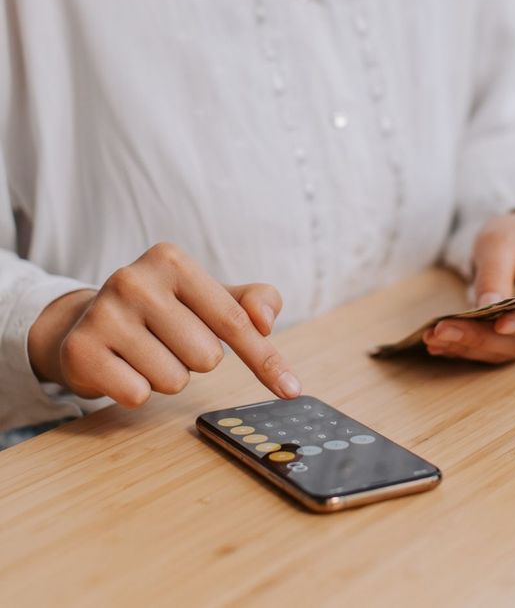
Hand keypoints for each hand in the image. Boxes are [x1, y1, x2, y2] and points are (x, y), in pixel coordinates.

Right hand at [28, 243, 300, 406]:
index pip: (235, 321)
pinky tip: (121, 367)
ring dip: (167, 376)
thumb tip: (265, 320)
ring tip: (144, 352)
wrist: (88, 322)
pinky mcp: (81, 350)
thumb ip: (254, 301)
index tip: (291, 389)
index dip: (265, 359)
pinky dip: (137, 391)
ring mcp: (103, 314)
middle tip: (169, 341)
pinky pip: (138, 395)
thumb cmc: (167, 311)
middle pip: (206, 357)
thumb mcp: (212, 297)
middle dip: (196, 360)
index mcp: (172, 260)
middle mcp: (134, 279)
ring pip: (174, 380)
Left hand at [423, 210, 514, 362]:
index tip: (499, 324)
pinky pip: (486, 349)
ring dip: (464, 346)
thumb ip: (497, 272)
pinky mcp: (508, 338)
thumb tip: (489, 306)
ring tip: (432, 337)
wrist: (514, 242)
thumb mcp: (502, 242)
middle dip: (478, 338)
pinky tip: (434, 342)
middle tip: (442, 330)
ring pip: (499, 350)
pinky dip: (460, 347)